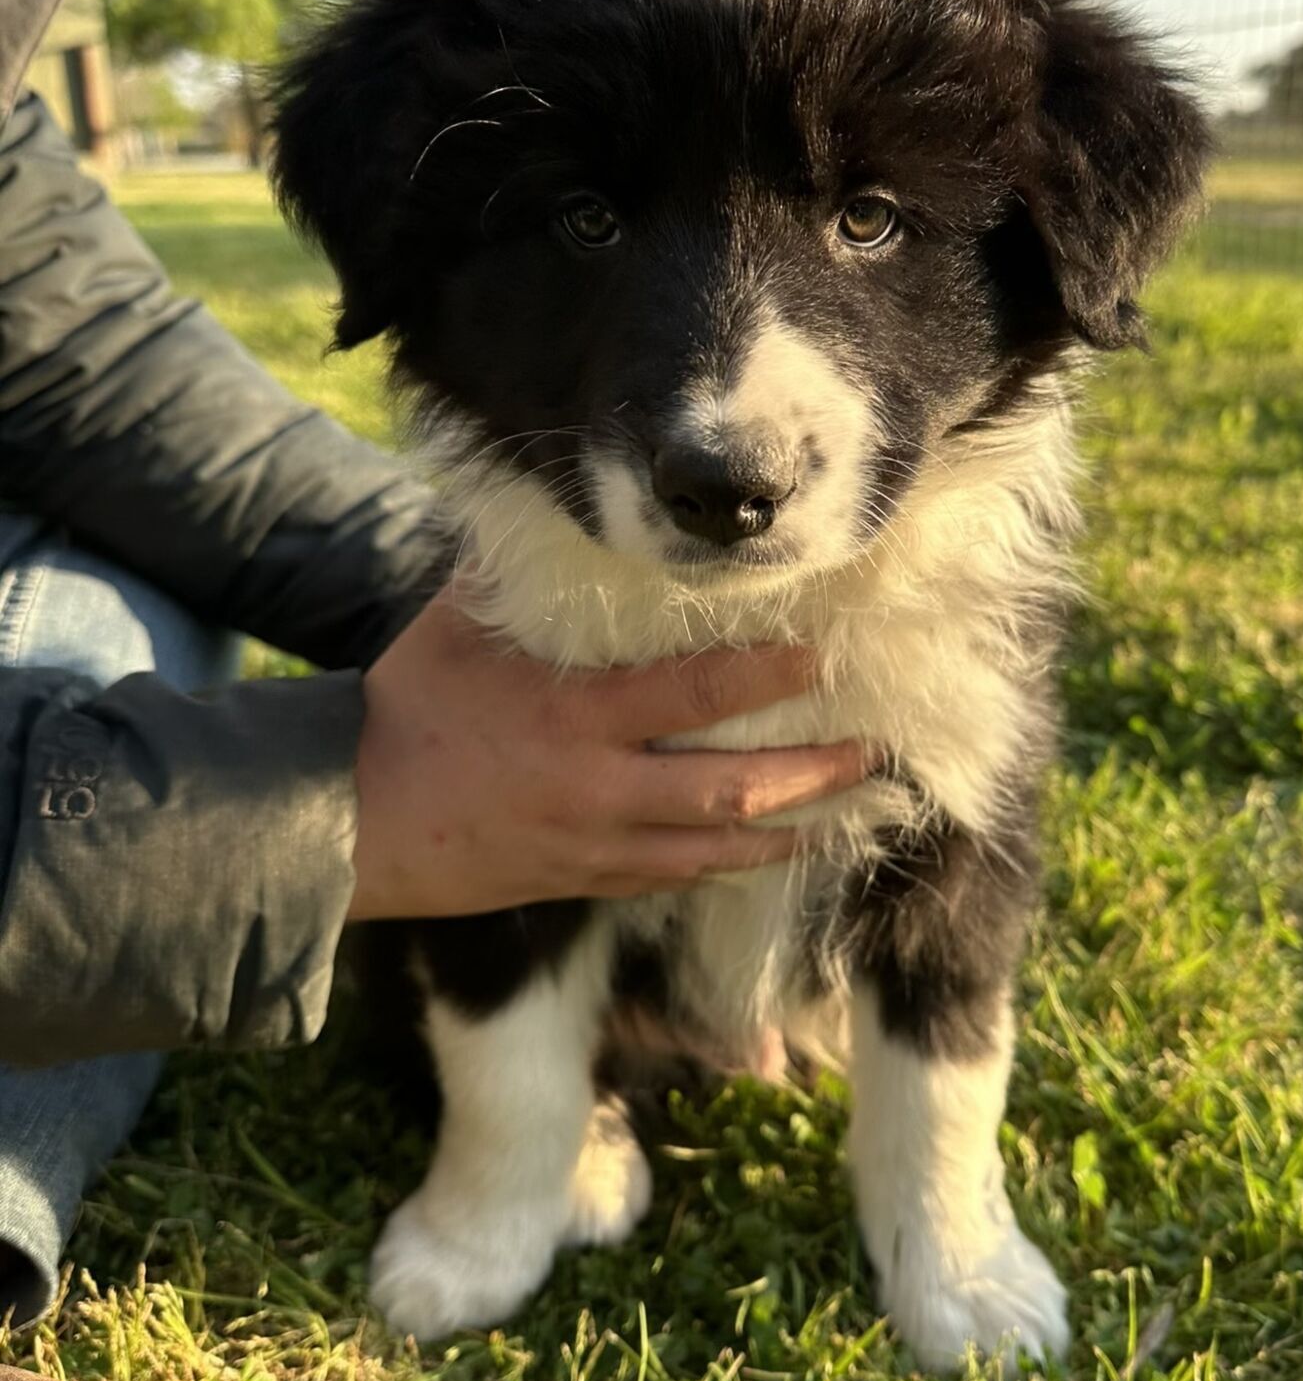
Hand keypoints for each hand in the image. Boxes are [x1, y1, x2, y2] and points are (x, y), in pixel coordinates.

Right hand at [347, 587, 865, 919]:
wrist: (350, 821)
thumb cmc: (409, 707)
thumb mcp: (456, 625)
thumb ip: (521, 573)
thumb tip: (559, 500)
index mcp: (574, 715)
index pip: (695, 692)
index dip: (767, 675)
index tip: (823, 655)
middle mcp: (600, 787)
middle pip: (734, 787)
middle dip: (814, 770)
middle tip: (875, 746)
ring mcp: (599, 845)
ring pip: (721, 847)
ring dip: (797, 826)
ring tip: (857, 803)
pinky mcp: (589, 881)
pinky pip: (682, 878)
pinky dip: (739, 863)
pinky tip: (783, 847)